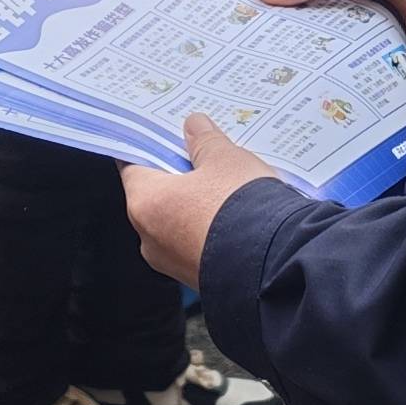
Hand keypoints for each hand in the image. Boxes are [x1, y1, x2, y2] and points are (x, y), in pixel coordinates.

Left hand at [119, 114, 282, 286]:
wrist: (273, 264)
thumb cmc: (241, 210)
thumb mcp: (226, 160)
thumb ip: (205, 141)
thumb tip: (195, 126)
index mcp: (145, 202)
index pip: (132, 165)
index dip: (150, 147)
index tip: (164, 137)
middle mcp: (149, 238)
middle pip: (156, 196)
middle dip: (178, 177)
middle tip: (203, 158)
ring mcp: (172, 263)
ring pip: (177, 223)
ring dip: (196, 205)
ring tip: (227, 188)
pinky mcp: (197, 277)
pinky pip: (196, 244)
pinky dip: (209, 229)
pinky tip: (236, 216)